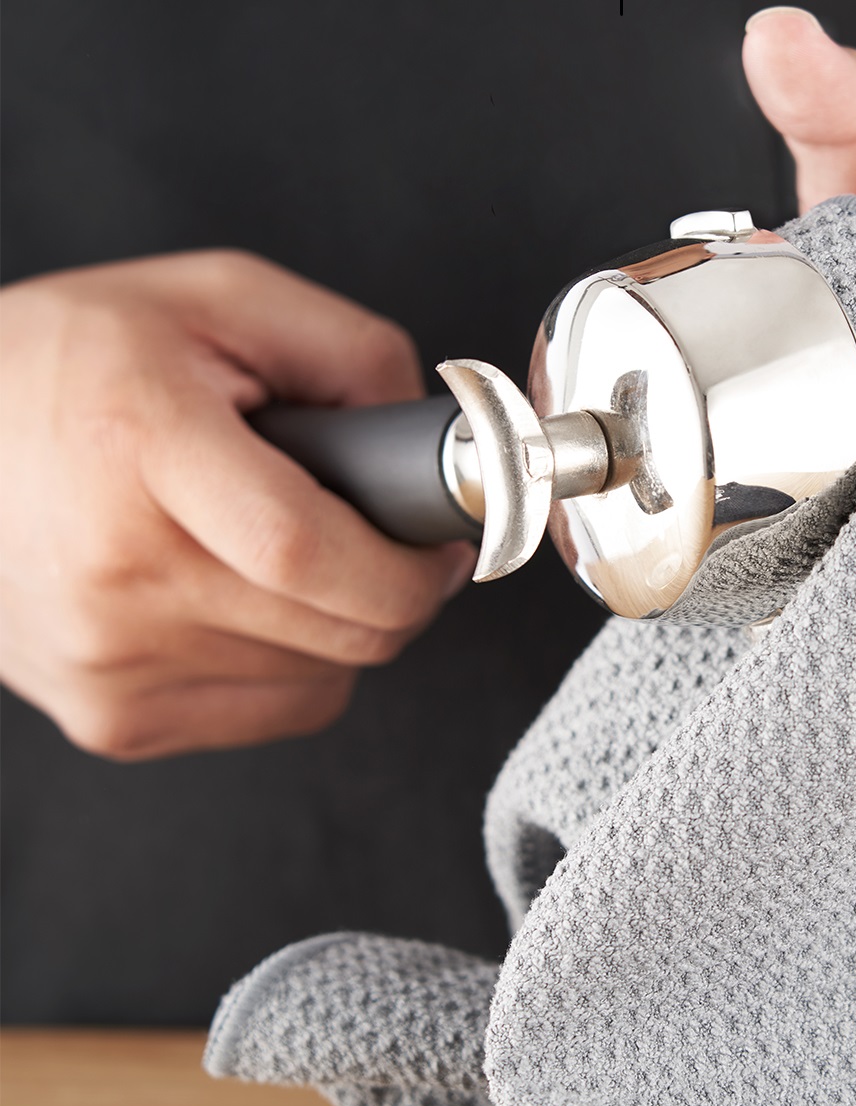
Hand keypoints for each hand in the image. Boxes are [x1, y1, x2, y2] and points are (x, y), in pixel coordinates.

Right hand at [0, 252, 475, 759]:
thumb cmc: (76, 366)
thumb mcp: (221, 299)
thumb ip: (353, 353)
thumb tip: (434, 444)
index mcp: (137, 448)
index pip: (308, 550)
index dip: (409, 562)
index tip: (443, 543)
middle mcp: (115, 576)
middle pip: (342, 631)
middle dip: (400, 588)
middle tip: (377, 535)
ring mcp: (111, 665)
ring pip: (326, 675)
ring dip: (342, 618)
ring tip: (279, 550)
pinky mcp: (115, 719)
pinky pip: (281, 710)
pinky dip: (301, 662)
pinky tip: (248, 600)